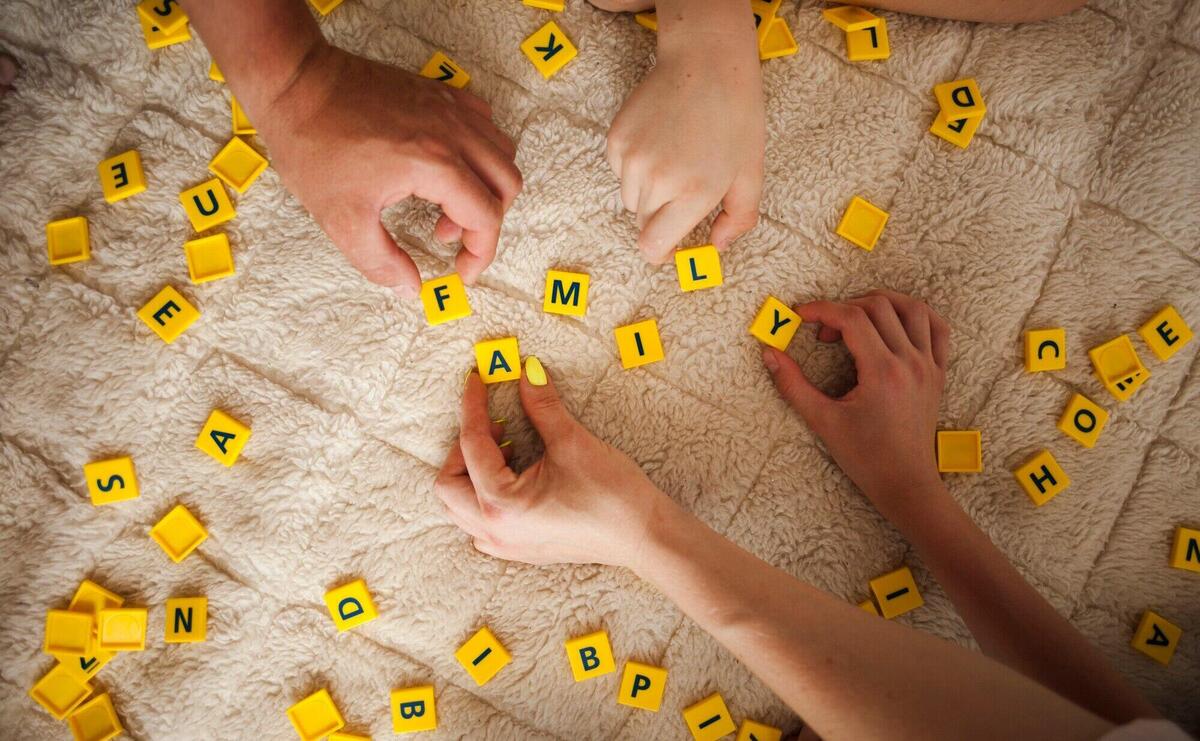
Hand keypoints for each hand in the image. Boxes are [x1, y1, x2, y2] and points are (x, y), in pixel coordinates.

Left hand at [258, 44, 521, 296]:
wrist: (294, 83)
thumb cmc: (313, 146)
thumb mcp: (342, 220)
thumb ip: (382, 262)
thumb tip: (410, 288)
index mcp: (435, 164)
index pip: (486, 216)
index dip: (480, 254)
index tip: (462, 272)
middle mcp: (453, 132)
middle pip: (507, 184)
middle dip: (487, 221)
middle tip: (449, 236)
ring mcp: (449, 106)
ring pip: (502, 151)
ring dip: (486, 186)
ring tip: (445, 203)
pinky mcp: (439, 92)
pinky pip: (484, 123)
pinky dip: (479, 152)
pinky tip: (446, 167)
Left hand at [435, 360, 668, 566]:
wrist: (645, 536)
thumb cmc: (613, 494)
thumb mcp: (572, 442)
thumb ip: (541, 405)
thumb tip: (526, 371)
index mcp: (502, 503)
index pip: (471, 444)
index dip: (473, 406)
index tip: (477, 381)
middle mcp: (495, 530)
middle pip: (449, 484)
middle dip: (463, 447)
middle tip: (495, 422)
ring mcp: (506, 545)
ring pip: (461, 508)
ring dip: (471, 474)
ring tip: (507, 448)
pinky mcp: (521, 549)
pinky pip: (480, 525)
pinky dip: (483, 498)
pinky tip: (513, 478)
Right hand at [606, 15, 763, 262]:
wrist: (705, 62)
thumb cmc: (735, 117)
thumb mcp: (751, 173)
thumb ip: (738, 219)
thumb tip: (716, 247)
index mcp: (693, 193)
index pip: (653, 246)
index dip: (661, 252)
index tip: (672, 247)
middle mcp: (657, 180)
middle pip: (643, 223)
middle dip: (662, 217)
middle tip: (684, 189)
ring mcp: (632, 159)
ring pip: (631, 198)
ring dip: (649, 192)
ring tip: (674, 159)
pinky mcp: (616, 140)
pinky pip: (620, 171)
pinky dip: (636, 167)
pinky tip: (659, 141)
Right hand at [763, 290, 950, 514]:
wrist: (905, 482)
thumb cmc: (865, 456)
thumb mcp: (822, 421)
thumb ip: (793, 385)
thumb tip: (769, 354)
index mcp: (883, 372)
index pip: (852, 318)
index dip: (821, 309)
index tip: (800, 316)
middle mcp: (910, 362)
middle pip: (879, 307)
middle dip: (844, 308)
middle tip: (824, 333)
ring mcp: (929, 366)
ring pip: (913, 309)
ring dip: (882, 302)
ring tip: (857, 316)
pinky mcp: (938, 373)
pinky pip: (938, 328)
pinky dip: (917, 315)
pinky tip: (895, 322)